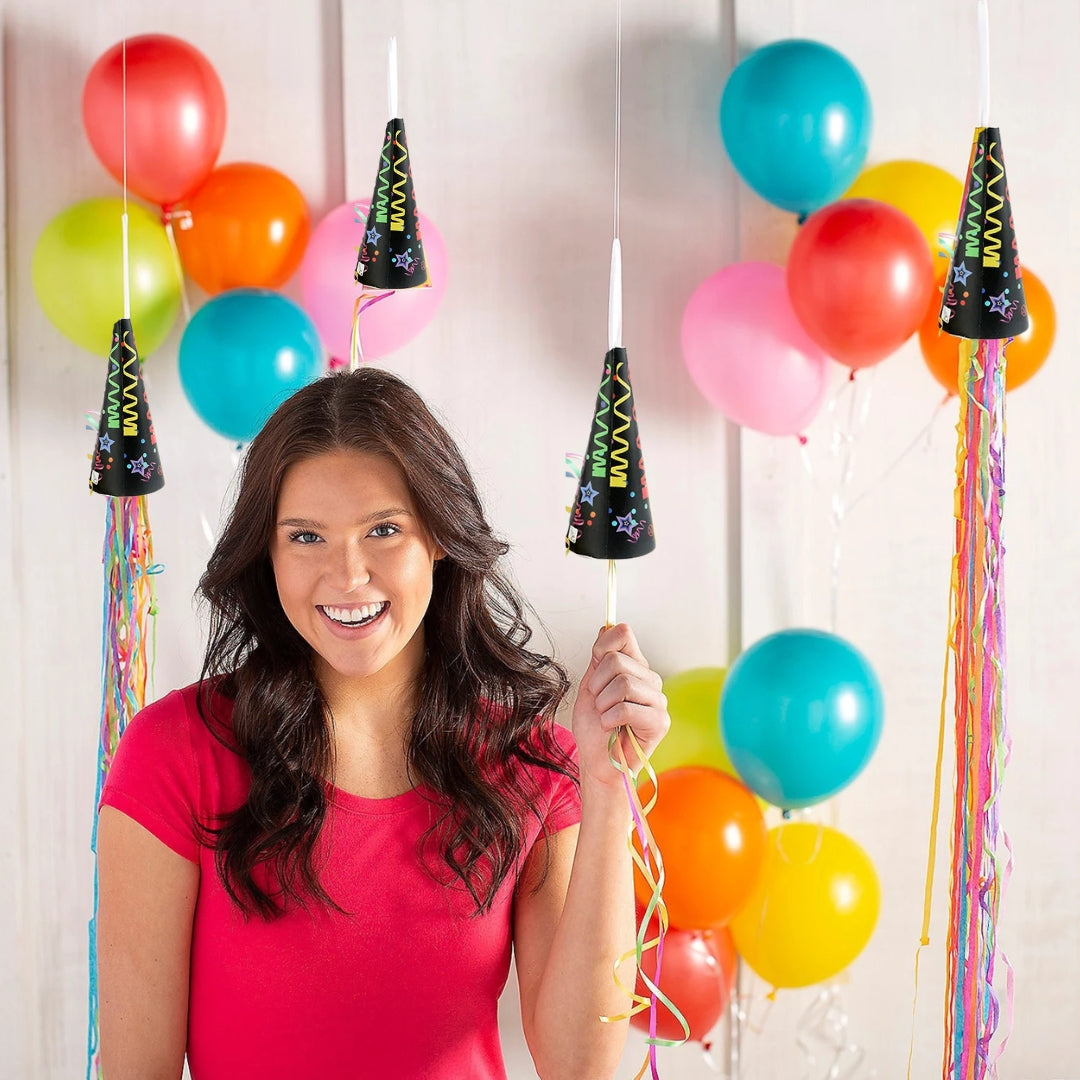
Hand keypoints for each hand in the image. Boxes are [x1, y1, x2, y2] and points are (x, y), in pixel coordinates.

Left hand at [571, 623, 669, 790]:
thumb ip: (599, 657)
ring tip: (606, 717)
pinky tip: (612, 729)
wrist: (596, 761)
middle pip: (616, 661)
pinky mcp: (660, 722)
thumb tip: (607, 625)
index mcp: (636, 667)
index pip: (623, 634)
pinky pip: (626, 709)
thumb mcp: (590, 685)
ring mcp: (658, 700)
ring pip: (622, 684)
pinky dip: (609, 720)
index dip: (601, 648)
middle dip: (596, 685)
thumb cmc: (594, 727)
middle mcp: (651, 680)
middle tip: (599, 704)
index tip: (594, 669)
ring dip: (603, 705)